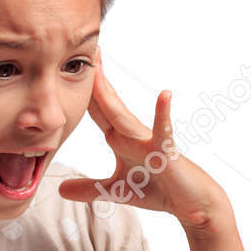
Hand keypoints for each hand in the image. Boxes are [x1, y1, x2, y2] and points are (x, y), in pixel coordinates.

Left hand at [56, 54, 229, 232]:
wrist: (190, 202)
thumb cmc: (158, 190)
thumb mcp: (116, 191)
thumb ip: (89, 188)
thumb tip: (60, 189)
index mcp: (120, 138)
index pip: (96, 111)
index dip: (81, 90)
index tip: (65, 65)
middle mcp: (132, 134)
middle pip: (106, 104)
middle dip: (92, 79)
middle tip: (81, 48)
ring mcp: (149, 140)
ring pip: (123, 116)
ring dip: (110, 94)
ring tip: (98, 69)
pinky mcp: (167, 151)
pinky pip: (164, 131)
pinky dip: (163, 114)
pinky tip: (164, 95)